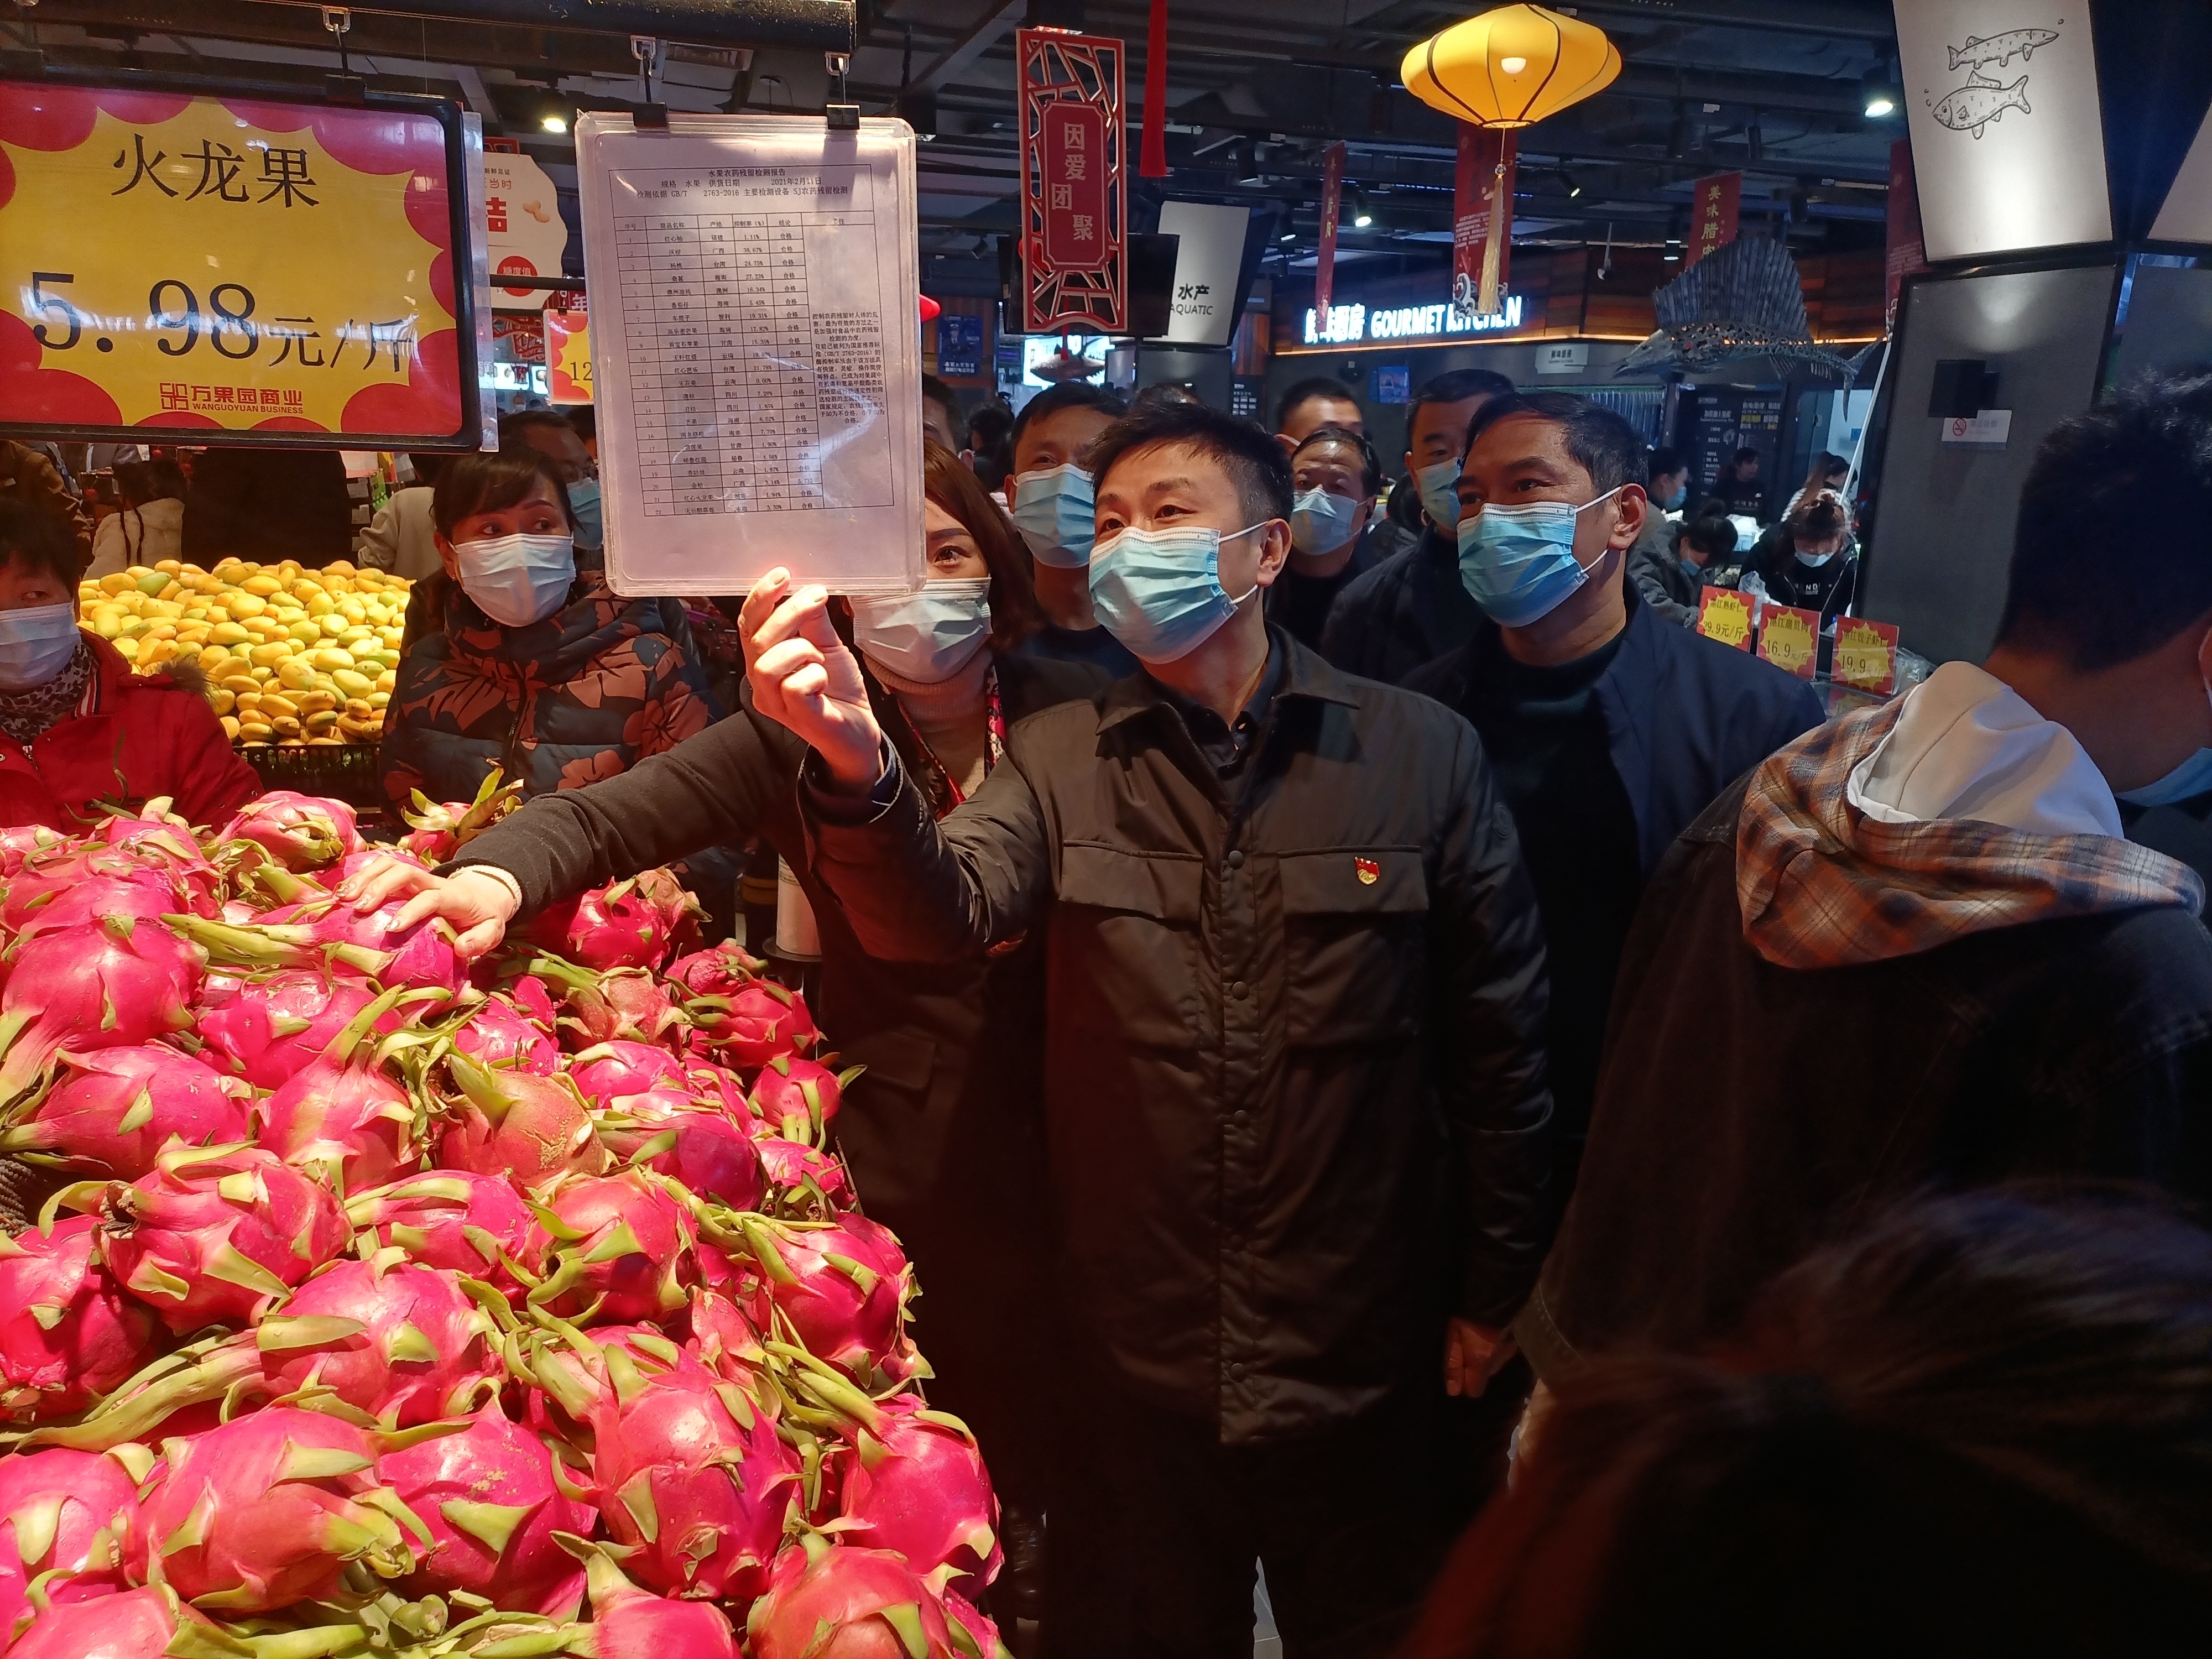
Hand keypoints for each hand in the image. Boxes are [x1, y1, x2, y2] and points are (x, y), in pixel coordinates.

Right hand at [337, 856, 517, 959]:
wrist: (482, 897)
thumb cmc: (482, 918)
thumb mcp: (492, 931)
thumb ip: (481, 940)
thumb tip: (461, 948)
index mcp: (453, 896)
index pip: (431, 897)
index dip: (412, 910)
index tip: (392, 928)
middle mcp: (432, 881)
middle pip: (404, 871)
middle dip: (379, 887)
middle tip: (359, 909)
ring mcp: (416, 877)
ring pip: (388, 865)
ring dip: (363, 878)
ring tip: (342, 898)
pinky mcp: (402, 879)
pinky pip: (379, 869)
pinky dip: (358, 877)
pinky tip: (340, 894)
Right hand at [739, 569, 884, 791]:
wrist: (859, 731)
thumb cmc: (838, 689)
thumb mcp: (828, 646)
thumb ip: (814, 622)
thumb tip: (809, 589)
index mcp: (763, 661)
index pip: (748, 625)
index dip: (760, 598)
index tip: (782, 574)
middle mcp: (760, 684)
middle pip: (756, 640)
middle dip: (787, 613)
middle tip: (817, 598)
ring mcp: (776, 704)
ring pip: (767, 664)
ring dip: (800, 649)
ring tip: (820, 657)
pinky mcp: (798, 718)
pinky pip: (794, 688)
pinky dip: (813, 676)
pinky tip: (824, 680)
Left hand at [1445, 1317, 1515, 1398]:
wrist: (1498, 1287)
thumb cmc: (1468, 1311)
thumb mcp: (1453, 1334)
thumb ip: (1453, 1363)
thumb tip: (1453, 1391)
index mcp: (1482, 1362)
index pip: (1475, 1390)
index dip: (1464, 1384)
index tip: (1457, 1371)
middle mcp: (1500, 1360)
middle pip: (1485, 1375)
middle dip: (1475, 1366)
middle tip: (1465, 1345)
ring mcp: (1512, 1350)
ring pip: (1495, 1362)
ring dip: (1486, 1354)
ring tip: (1478, 1336)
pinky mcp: (1519, 1338)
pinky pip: (1504, 1350)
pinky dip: (1496, 1345)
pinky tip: (1491, 1332)